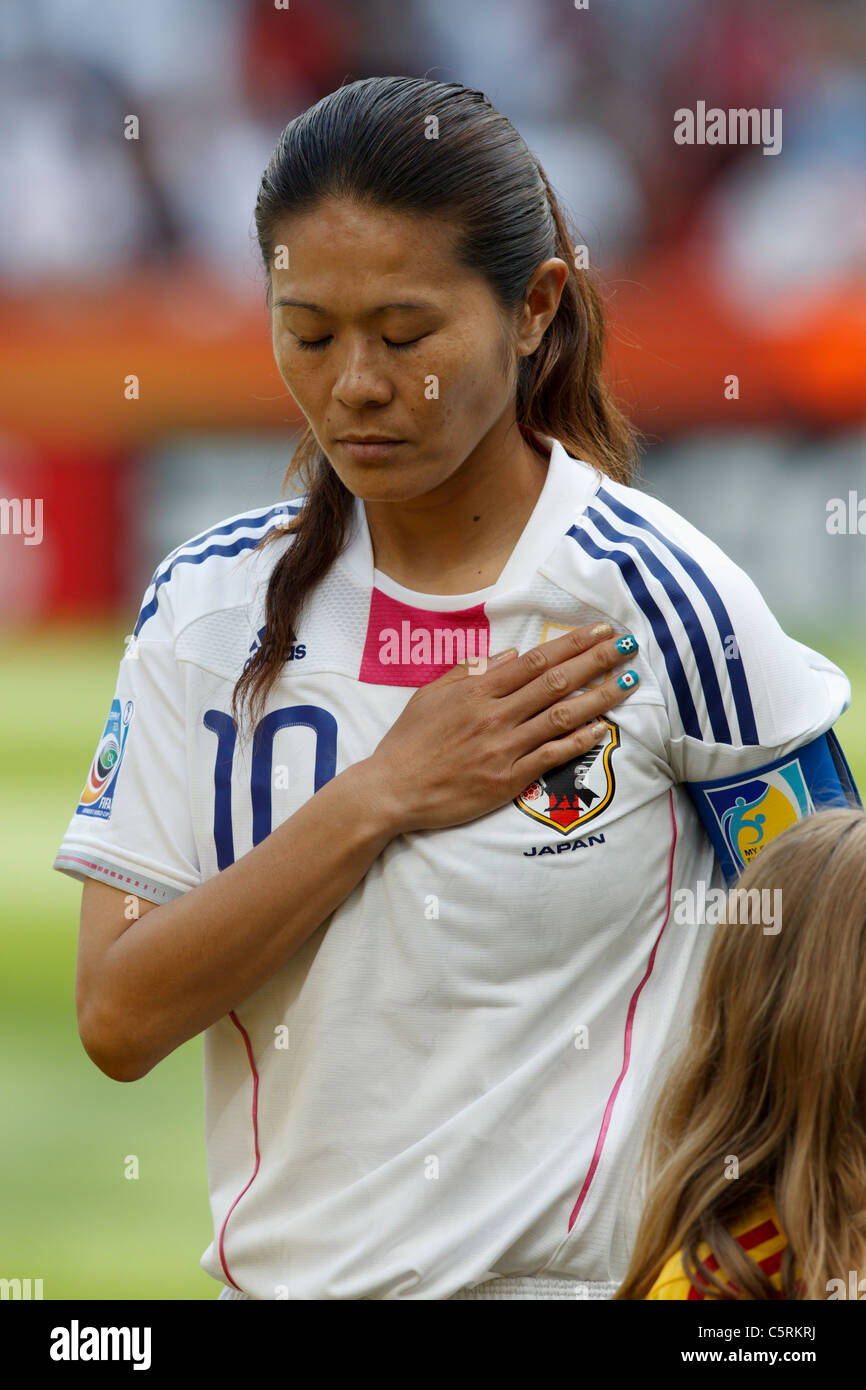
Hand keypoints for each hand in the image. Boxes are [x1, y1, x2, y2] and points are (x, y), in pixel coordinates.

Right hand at [359, 623, 639, 833]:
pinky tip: (602, 728)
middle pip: (556, 681)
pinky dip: (578, 741)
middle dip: (597, 660)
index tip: (600, 629)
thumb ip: (469, 671)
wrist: (393, 789)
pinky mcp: (508, 779)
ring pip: (561, 716)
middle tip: (628, 645)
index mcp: (477, 690)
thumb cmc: (409, 742)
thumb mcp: (430, 695)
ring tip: (628, 682)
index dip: (572, 643)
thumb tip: (508, 654)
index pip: (536, 660)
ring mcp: (503, 747)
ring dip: (599, 697)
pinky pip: (551, 755)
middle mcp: (495, 714)